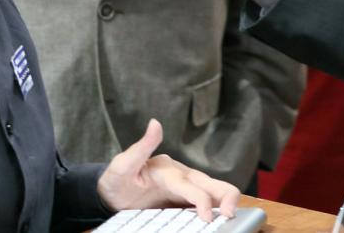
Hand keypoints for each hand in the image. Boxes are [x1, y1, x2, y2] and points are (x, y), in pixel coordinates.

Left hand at [97, 119, 240, 221]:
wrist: (111, 194)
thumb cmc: (116, 179)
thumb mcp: (123, 164)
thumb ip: (141, 146)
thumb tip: (155, 123)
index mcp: (169, 170)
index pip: (191, 185)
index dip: (201, 200)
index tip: (206, 217)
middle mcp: (182, 177)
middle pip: (212, 184)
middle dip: (227, 196)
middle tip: (231, 214)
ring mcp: (185, 190)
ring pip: (214, 192)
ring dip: (226, 202)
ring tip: (232, 216)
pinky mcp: (184, 201)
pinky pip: (205, 204)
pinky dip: (216, 210)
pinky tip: (220, 221)